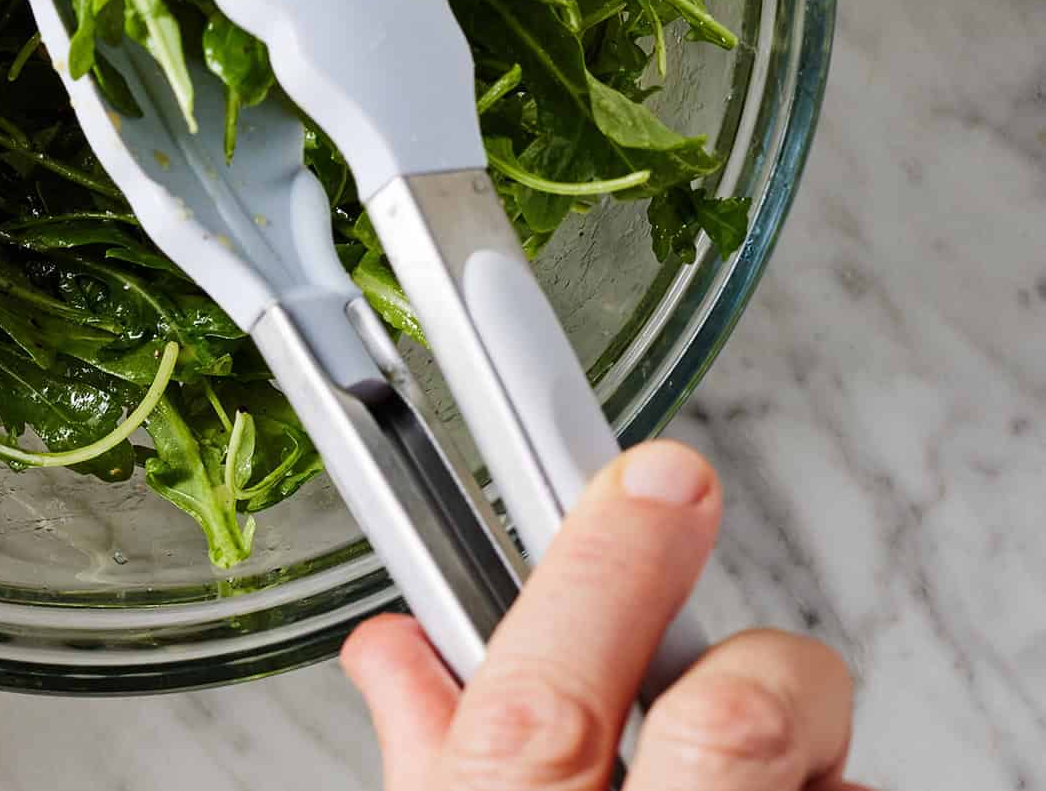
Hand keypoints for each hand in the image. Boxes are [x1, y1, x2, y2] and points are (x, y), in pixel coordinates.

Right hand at [344, 441, 870, 789]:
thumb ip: (429, 750)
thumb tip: (396, 649)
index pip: (544, 694)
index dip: (609, 557)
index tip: (655, 469)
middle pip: (735, 720)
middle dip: (756, 666)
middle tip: (734, 670)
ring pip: (831, 773)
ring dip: (805, 761)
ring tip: (752, 790)